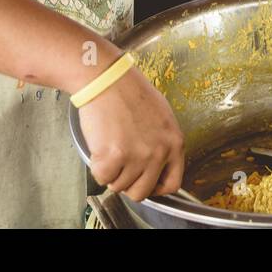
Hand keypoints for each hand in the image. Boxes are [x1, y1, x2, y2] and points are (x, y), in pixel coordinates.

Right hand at [78, 64, 185, 200]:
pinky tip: (100, 147)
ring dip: (111, 172)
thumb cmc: (130, 93)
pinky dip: (97, 167)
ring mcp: (137, 156)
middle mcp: (159, 153)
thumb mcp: (161, 117)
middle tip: (120, 165)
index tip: (145, 182)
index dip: (156, 187)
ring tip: (110, 146)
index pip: (173, 183)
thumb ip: (162, 143)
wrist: (107, 80)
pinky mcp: (114, 157)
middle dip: (128, 183)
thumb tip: (157, 167)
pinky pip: (102, 178)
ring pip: (119, 186)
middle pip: (142, 191)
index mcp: (175, 143)